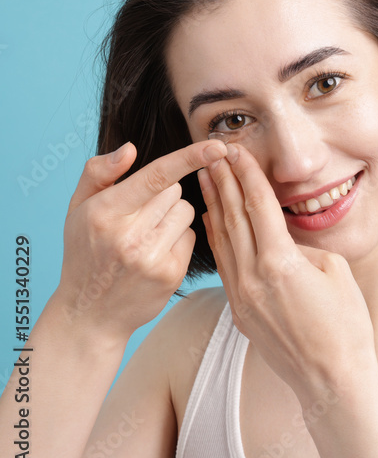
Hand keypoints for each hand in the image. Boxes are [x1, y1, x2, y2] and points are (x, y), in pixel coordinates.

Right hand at [56, 139, 228, 341]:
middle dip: (163, 195)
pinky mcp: (171, 273)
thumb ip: (99, 172)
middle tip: (139, 216)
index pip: (156, 176)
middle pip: (175, 191)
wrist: (90, 311)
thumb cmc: (86, 251)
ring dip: (173, 216)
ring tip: (146, 234)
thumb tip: (130, 149)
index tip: (218, 146)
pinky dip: (178, 239)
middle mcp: (129, 235)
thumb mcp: (78, 208)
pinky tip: (156, 252)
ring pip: (188, 211)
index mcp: (105, 212)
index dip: (190, 158)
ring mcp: (152, 257)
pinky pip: (191, 236)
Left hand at [198, 142, 375, 401]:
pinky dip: (216, 238)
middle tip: (214, 154)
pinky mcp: (240, 311)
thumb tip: (286, 238)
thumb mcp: (335, 271)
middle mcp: (254, 276)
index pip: (259, 206)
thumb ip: (305, 247)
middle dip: (224, 183)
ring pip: (222, 240)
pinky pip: (224, 264)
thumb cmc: (345, 325)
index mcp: (281, 262)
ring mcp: (242, 295)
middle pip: (234, 218)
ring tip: (206, 178)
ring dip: (214, 206)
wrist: (331, 377)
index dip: (248, 175)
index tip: (238, 152)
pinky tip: (212, 222)